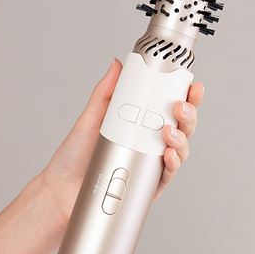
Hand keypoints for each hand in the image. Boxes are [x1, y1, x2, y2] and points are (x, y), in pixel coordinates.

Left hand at [40, 59, 203, 228]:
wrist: (61, 188)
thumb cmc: (76, 156)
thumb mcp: (92, 118)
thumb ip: (106, 92)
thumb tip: (117, 65)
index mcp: (142, 126)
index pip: (171, 109)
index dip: (187, 98)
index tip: (193, 87)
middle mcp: (151, 144)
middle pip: (183, 128)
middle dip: (189, 115)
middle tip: (180, 107)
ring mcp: (151, 164)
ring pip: (181, 151)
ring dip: (181, 139)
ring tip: (168, 132)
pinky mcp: (148, 185)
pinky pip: (167, 174)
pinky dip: (172, 163)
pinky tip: (166, 154)